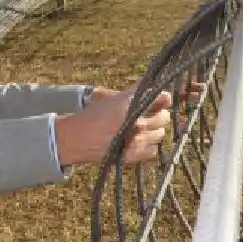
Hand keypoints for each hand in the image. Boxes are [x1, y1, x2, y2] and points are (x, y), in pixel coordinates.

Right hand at [55, 89, 172, 167]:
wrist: (78, 138)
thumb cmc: (95, 115)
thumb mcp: (114, 97)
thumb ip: (136, 91)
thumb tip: (157, 86)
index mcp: (131, 103)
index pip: (162, 97)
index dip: (164, 99)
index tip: (161, 100)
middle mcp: (137, 121)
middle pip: (164, 117)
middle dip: (158, 115)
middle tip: (148, 116)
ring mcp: (137, 140)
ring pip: (160, 133)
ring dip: (154, 131)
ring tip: (142, 130)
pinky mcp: (134, 155)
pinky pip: (153, 150)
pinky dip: (149, 146)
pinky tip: (139, 143)